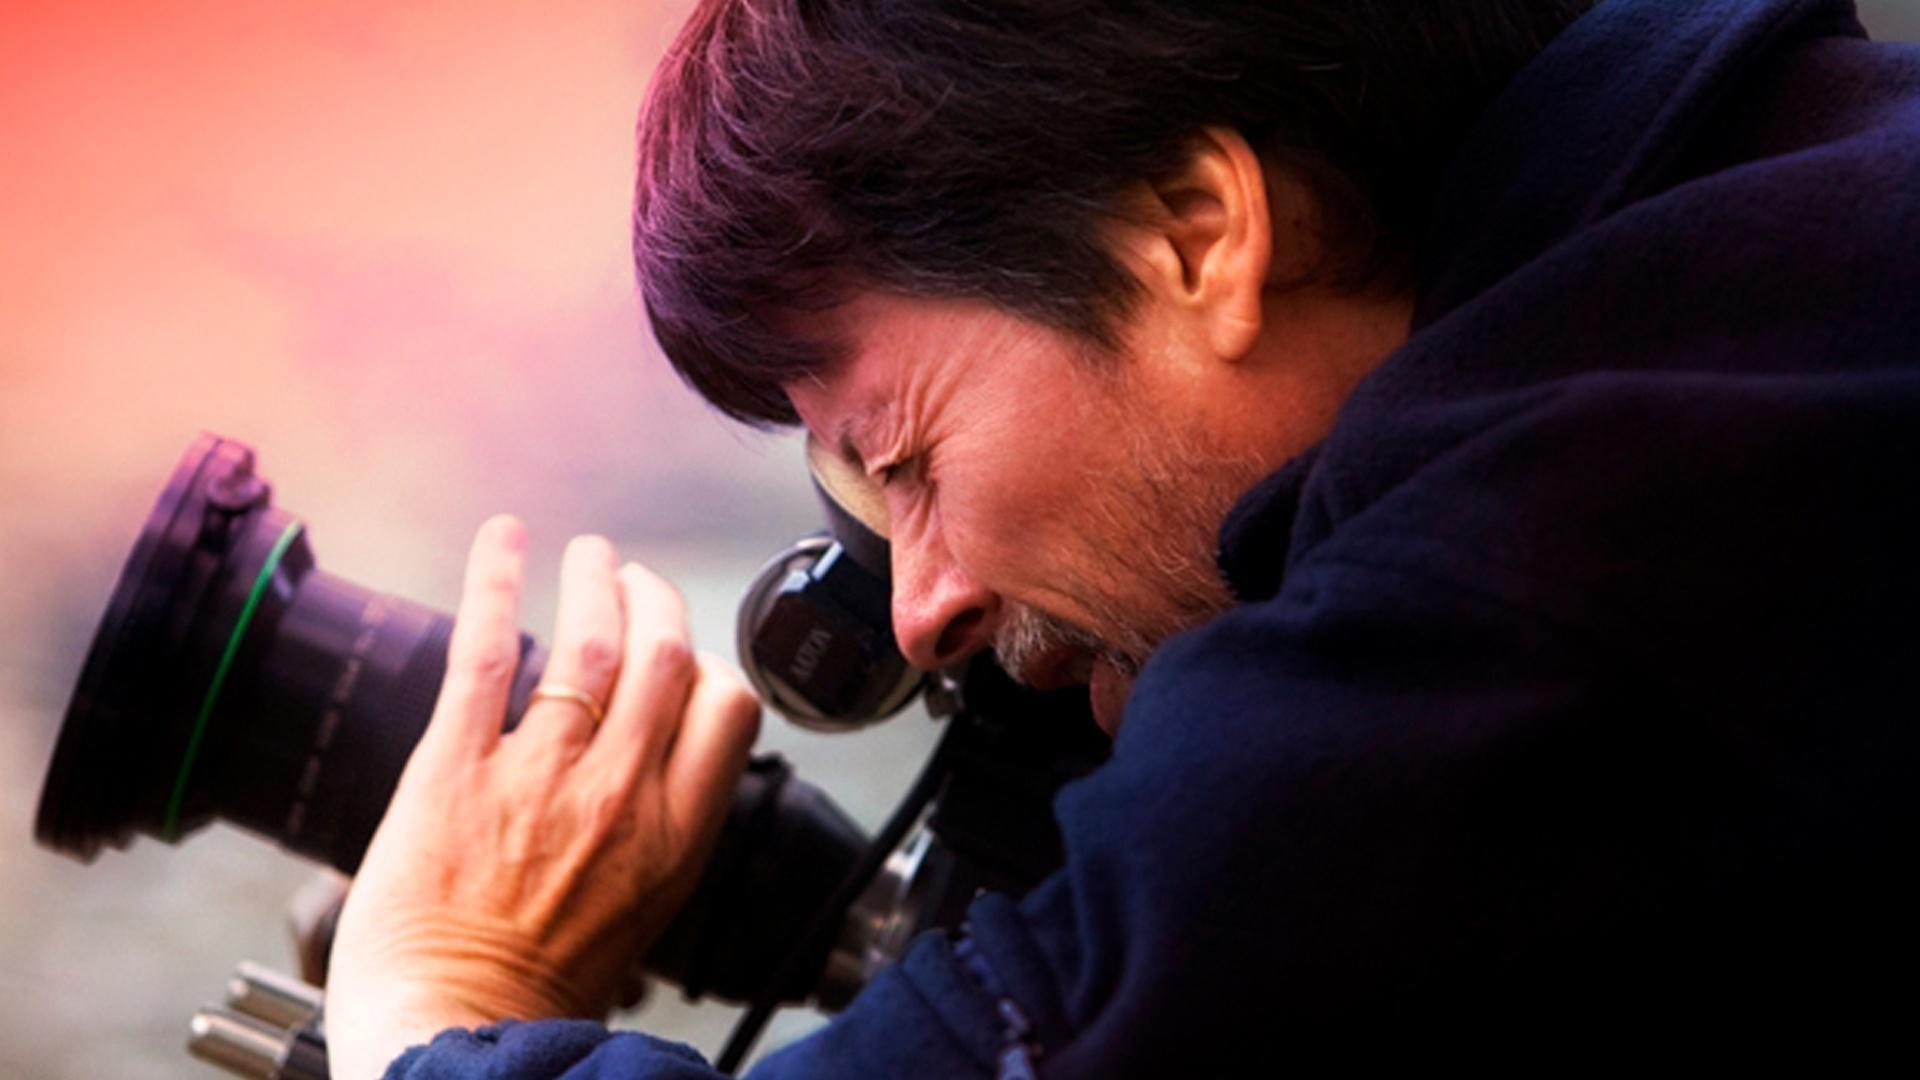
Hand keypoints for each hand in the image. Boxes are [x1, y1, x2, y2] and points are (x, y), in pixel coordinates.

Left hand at [325, 516, 760, 1078]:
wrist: (455, 1033)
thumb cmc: (537, 993)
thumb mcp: (642, 917)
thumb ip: (655, 838)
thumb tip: (655, 782)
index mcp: (673, 833)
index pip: (727, 705)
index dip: (711, 663)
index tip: (685, 653)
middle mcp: (618, 792)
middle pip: (664, 654)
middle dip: (655, 600)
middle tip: (636, 581)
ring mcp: (539, 773)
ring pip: (589, 641)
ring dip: (594, 580)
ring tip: (591, 556)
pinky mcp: (455, 767)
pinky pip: (486, 653)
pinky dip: (496, 580)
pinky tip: (506, 539)